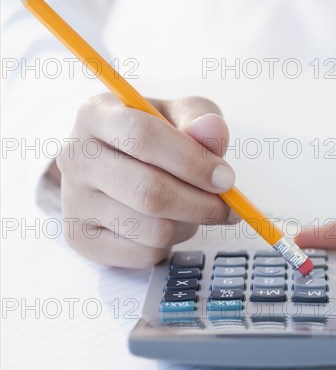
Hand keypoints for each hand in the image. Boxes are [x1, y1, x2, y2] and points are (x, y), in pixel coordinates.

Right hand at [56, 93, 234, 267]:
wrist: (114, 165)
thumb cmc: (153, 137)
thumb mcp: (177, 115)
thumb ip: (200, 117)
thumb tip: (211, 129)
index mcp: (96, 115)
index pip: (143, 138)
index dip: (192, 161)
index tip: (226, 179)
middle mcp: (75, 157)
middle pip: (149, 192)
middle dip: (201, 204)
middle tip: (228, 206)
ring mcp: (73, 202)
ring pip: (152, 229)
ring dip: (189, 224)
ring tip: (193, 208)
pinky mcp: (80, 238)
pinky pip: (143, 254)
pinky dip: (170, 244)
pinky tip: (168, 223)